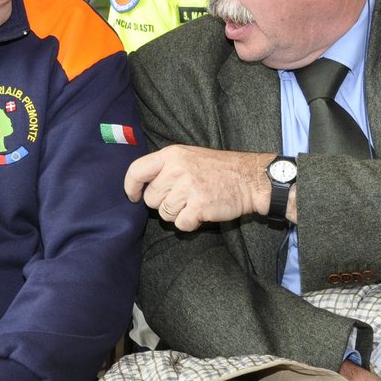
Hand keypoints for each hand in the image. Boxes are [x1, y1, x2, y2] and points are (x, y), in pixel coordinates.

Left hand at [124, 145, 269, 230]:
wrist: (250, 179)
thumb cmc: (219, 169)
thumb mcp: (189, 156)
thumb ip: (166, 167)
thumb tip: (143, 185)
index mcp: (171, 155)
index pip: (136, 170)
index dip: (131, 187)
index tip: (134, 196)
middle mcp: (176, 170)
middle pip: (151, 198)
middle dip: (163, 203)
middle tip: (183, 197)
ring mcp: (187, 188)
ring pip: (165, 214)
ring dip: (178, 214)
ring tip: (195, 202)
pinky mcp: (198, 206)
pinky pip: (181, 225)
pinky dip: (190, 224)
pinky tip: (201, 213)